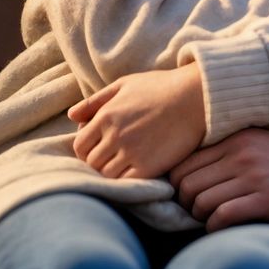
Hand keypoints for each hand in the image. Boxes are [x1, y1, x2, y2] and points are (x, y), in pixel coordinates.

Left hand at [68, 64, 205, 179]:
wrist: (196, 97)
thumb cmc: (160, 87)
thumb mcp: (125, 84)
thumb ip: (95, 101)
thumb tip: (72, 116)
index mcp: (106, 116)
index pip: (79, 145)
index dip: (86, 149)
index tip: (98, 148)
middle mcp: (115, 136)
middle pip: (91, 163)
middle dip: (97, 162)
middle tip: (111, 158)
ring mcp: (131, 153)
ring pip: (106, 175)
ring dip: (110, 173)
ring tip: (124, 165)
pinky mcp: (148, 167)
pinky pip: (125, 183)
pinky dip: (125, 181)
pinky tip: (135, 172)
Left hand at [168, 130, 268, 230]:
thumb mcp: (267, 146)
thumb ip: (233, 155)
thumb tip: (193, 180)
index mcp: (240, 137)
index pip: (184, 162)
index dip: (179, 186)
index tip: (189, 199)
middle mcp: (244, 152)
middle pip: (186, 184)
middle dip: (187, 205)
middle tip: (201, 216)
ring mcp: (257, 175)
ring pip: (200, 202)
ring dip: (202, 219)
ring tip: (216, 223)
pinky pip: (222, 218)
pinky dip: (216, 229)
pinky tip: (228, 230)